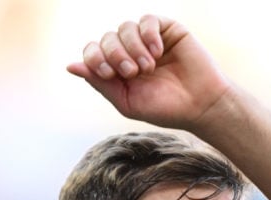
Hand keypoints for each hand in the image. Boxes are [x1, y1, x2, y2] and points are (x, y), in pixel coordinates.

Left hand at [66, 15, 231, 130]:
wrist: (200, 105)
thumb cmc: (164, 108)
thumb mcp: (126, 101)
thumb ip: (100, 82)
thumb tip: (71, 66)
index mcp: (116, 69)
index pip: (92, 52)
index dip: (95, 58)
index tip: (110, 74)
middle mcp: (129, 51)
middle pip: (106, 38)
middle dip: (115, 54)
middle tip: (133, 72)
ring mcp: (147, 39)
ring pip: (125, 28)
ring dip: (133, 47)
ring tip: (148, 66)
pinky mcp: (166, 29)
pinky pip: (147, 20)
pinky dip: (148, 35)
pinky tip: (158, 52)